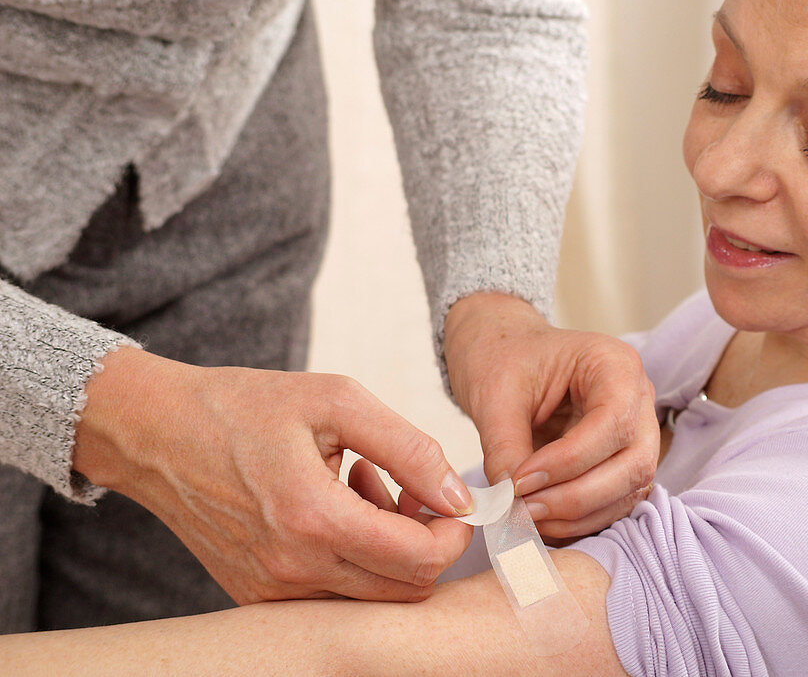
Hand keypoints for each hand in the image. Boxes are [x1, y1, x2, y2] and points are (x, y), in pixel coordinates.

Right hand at [72, 347, 473, 603]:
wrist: (157, 433)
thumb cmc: (245, 407)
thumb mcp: (337, 401)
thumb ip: (409, 448)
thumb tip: (459, 495)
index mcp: (313, 518)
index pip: (419, 560)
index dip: (454, 533)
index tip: (453, 501)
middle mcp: (291, 569)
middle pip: (403, 590)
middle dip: (426, 541)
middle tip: (407, 486)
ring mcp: (271, 591)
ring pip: (371, 598)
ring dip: (388, 550)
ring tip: (362, 485)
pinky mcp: (256, 597)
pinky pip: (332, 597)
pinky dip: (352, 560)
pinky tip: (334, 506)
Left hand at [444, 292, 658, 539]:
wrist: (506, 357)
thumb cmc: (505, 360)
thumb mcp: (495, 395)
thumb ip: (505, 447)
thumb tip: (510, 503)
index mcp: (616, 365)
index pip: (613, 422)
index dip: (569, 461)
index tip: (521, 481)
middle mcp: (638, 401)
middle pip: (632, 464)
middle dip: (576, 497)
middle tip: (523, 510)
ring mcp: (636, 436)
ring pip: (627, 492)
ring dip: (576, 517)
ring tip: (524, 520)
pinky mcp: (622, 466)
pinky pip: (612, 505)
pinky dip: (577, 522)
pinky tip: (538, 523)